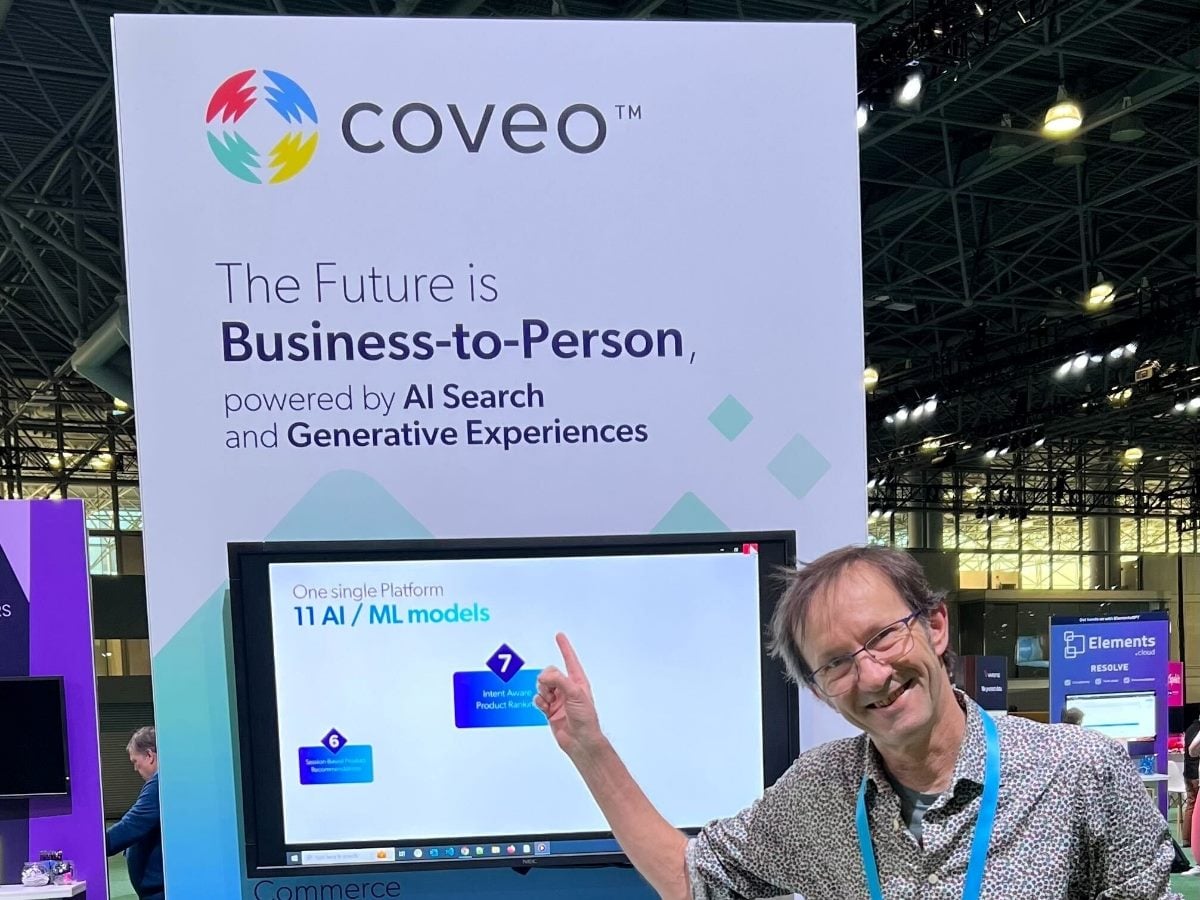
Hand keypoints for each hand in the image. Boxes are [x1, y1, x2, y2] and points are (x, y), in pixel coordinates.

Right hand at [535, 633, 603, 758]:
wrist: (580, 740)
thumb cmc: (585, 718)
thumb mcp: (575, 694)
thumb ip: (560, 680)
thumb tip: (547, 674)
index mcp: (577, 681)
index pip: (570, 660)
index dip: (564, 647)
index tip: (559, 635)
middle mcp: (567, 688)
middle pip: (549, 673)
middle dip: (546, 680)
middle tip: (551, 690)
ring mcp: (558, 699)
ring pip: (542, 685)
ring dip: (543, 692)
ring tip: (550, 702)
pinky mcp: (549, 709)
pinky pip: (538, 698)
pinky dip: (539, 701)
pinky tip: (545, 708)